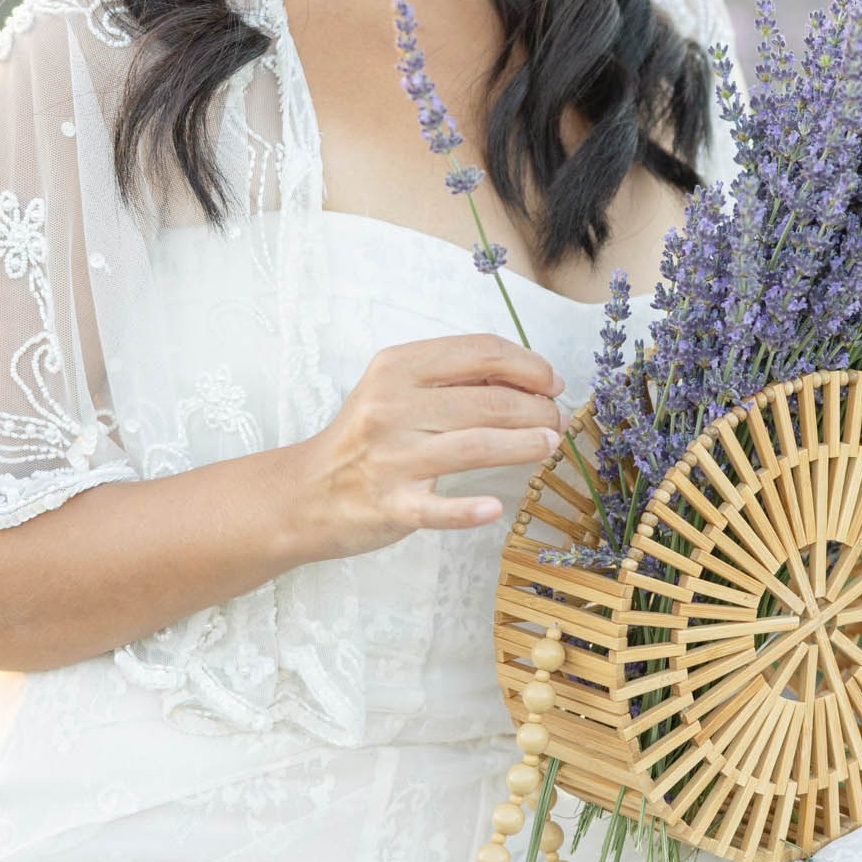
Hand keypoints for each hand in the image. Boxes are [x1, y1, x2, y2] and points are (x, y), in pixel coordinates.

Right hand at [294, 334, 566, 560]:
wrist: (305, 493)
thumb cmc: (365, 437)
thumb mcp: (395, 389)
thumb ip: (451, 379)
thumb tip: (526, 378)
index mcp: (397, 368)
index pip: (480, 352)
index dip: (528, 365)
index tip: (551, 382)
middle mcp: (392, 407)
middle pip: (487, 401)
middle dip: (536, 408)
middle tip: (555, 419)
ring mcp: (390, 458)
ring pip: (475, 446)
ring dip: (523, 445)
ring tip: (548, 444)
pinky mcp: (390, 505)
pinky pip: (436, 508)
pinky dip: (468, 510)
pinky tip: (495, 508)